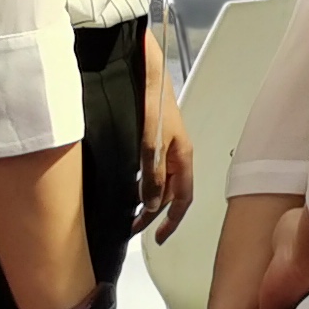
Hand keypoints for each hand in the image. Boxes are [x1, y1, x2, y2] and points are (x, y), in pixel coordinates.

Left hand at [139, 36, 194, 238]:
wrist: (147, 69)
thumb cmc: (153, 103)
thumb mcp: (151, 144)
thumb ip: (151, 177)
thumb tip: (150, 206)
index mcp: (183, 157)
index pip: (183, 199)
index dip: (172, 221)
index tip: (157, 239)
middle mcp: (177, 154)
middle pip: (169, 193)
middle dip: (152, 214)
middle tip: (130, 229)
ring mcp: (166, 145)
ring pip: (159, 181)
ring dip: (145, 198)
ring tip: (125, 211)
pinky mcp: (153, 136)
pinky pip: (149, 168)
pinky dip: (139, 181)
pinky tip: (124, 184)